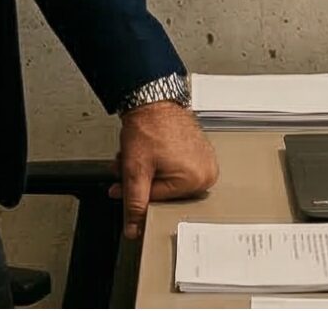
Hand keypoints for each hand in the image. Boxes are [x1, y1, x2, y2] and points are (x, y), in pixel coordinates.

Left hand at [111, 101, 216, 239]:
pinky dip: (158, 163)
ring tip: (135, 156)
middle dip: (139, 181)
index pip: (158, 201)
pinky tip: (149, 152)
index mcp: (196, 179)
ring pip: (167, 178)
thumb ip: (134, 203)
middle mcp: (206, 171)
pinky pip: (176, 167)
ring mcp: (205, 160)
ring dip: (146, 172)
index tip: (121, 186)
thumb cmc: (149, 126)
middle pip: (164, 190)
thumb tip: (134, 229)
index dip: (134, 193)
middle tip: (124, 167)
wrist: (152, 98)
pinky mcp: (199, 150)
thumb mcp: (136, 171)